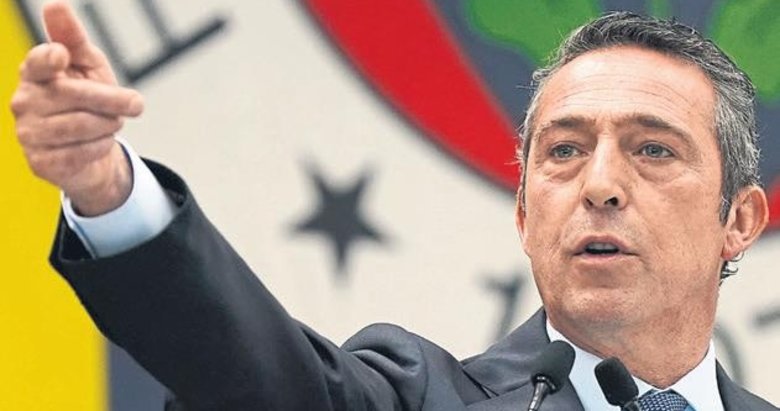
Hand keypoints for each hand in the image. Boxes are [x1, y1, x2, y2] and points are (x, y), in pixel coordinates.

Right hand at [11, 0, 143, 215]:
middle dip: (113, 100)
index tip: (61, 56)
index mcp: (34, 72)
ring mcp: (28, 133)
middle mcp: (24, 101)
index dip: (49, 59)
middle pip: (75, 96)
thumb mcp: (88, 65)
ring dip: (109, 124)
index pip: (38, 62)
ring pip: (81, 126)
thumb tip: (55, 4)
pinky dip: (101, 146)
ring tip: (113, 123)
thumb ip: (73, 37)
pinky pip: (81, 153)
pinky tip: (100, 142)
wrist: (91, 148)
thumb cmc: (89, 99)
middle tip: (136, 104)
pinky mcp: (40, 162)